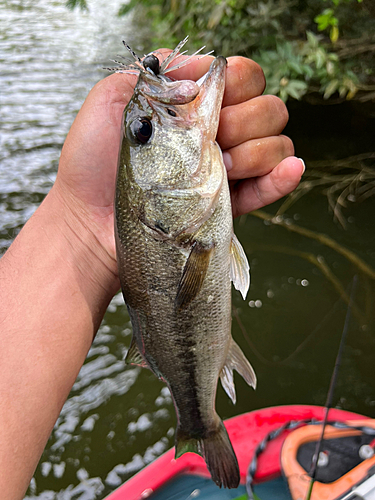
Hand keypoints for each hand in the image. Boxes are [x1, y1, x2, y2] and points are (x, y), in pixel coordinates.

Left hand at [55, 52, 303, 275]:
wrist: (89, 219)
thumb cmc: (93, 163)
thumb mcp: (111, 101)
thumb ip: (156, 72)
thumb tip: (206, 66)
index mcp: (194, 109)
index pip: (244, 78)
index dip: (238, 82)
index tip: (210, 98)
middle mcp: (217, 135)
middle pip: (269, 109)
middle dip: (245, 118)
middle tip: (210, 136)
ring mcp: (226, 170)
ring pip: (276, 144)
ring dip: (255, 151)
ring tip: (218, 167)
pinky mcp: (228, 204)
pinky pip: (272, 186)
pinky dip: (284, 176)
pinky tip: (289, 169)